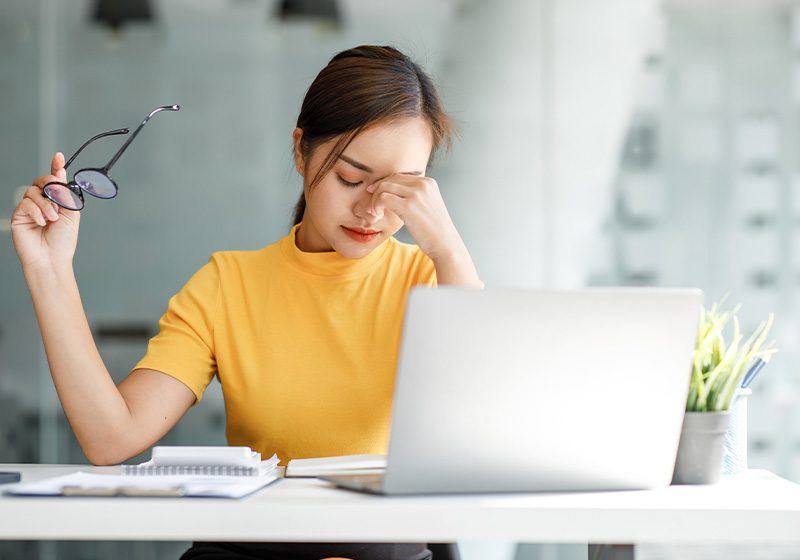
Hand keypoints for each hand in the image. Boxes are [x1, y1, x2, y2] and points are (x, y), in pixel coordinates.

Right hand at [11, 153, 80, 269]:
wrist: (51, 258)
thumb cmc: (63, 240)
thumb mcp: (71, 214)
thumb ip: (66, 195)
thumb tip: (60, 178)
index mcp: (58, 201)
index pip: (56, 180)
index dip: (57, 167)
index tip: (59, 156)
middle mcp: (44, 202)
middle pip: (42, 180)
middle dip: (51, 183)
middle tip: (57, 191)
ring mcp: (31, 208)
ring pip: (33, 191)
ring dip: (46, 204)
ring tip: (53, 218)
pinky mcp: (20, 215)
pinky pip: (26, 203)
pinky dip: (37, 211)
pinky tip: (42, 223)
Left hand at [366, 174, 479, 285]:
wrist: (445, 245)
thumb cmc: (434, 230)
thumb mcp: (427, 206)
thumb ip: (414, 196)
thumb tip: (393, 192)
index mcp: (428, 182)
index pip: (398, 177)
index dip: (383, 187)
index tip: (375, 199)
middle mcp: (423, 184)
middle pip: (390, 180)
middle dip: (376, 192)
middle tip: (371, 208)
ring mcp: (416, 194)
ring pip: (383, 187)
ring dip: (374, 201)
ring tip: (374, 214)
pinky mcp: (408, 205)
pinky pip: (383, 198)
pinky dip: (375, 206)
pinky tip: (377, 216)